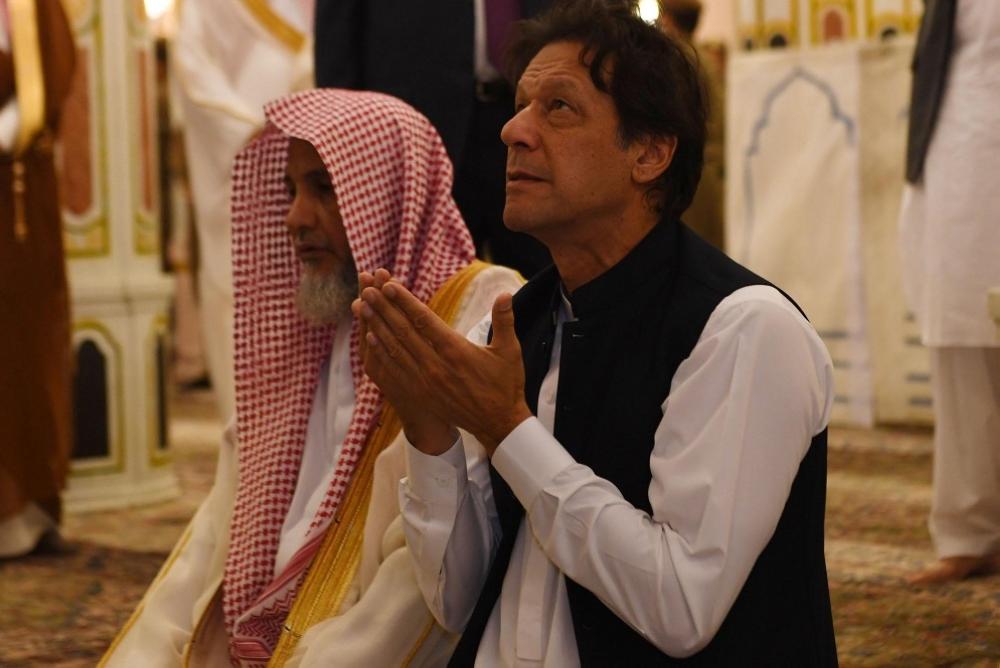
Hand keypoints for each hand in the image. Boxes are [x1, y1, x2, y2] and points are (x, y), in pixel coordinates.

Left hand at [359, 273, 532, 455]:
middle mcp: (436, 365)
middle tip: (368, 289)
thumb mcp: (509, 351)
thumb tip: (505, 293)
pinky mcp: (420, 392)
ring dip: (377, 326)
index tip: (388, 285)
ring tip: (363, 306)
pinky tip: (370, 337)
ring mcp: (425, 381)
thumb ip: (505, 320)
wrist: (497, 424)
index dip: (404, 301)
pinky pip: (395, 369)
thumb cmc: (504, 385)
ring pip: (395, 348)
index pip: (423, 320)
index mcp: (456, 351)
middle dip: (384, 308)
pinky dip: (381, 351)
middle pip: (403, 331)